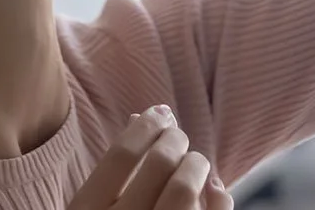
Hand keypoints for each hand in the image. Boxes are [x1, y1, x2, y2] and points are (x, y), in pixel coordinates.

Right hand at [68, 106, 234, 209]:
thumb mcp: (94, 206)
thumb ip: (112, 171)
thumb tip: (137, 116)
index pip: (121, 155)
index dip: (144, 126)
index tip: (159, 112)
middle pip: (158, 163)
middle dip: (174, 138)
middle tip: (177, 134)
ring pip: (186, 188)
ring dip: (196, 164)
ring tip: (195, 161)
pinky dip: (220, 196)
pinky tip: (215, 188)